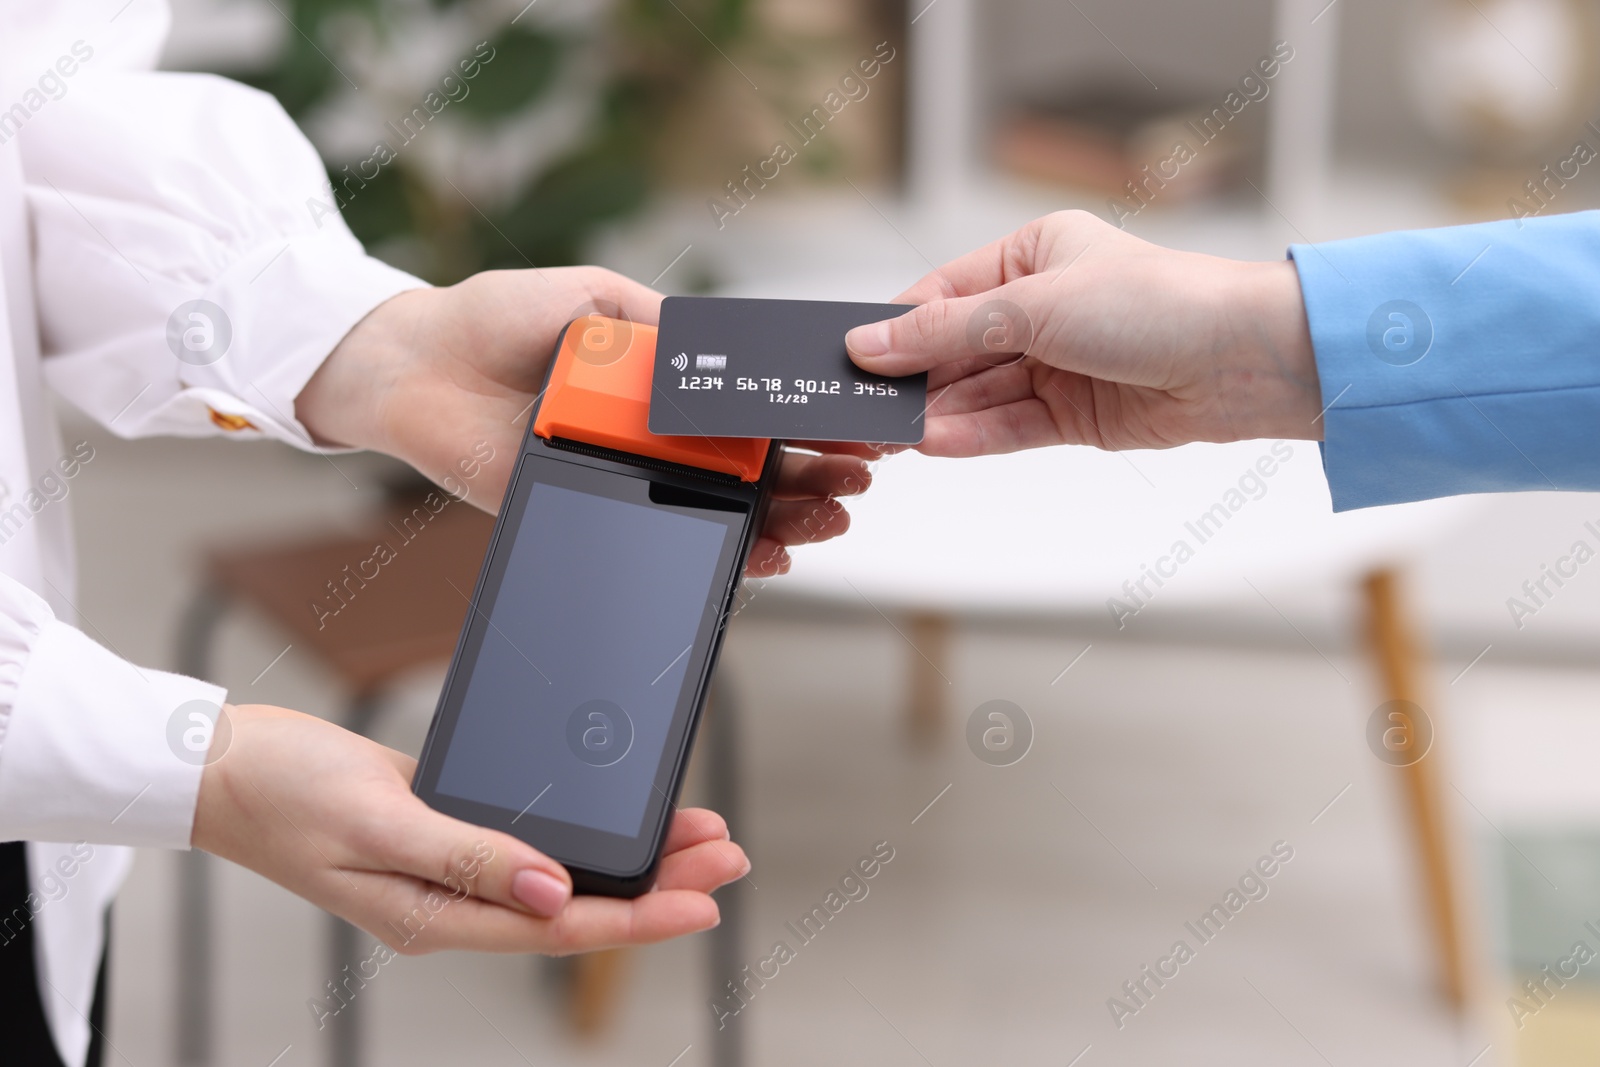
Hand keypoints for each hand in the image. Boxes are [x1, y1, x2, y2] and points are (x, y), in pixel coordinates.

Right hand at [193, 703, 749, 954]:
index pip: (562, 926)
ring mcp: (446, 870)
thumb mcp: (381, 824)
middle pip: (576, 902)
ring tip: (693, 834)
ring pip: (559, 872)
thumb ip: (469, 860)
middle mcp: (450, 902)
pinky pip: (527, 840)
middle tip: (728, 854)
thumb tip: (555, 895)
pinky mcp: (441, 830)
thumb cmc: (283, 795)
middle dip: (657, 881)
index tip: (706, 897)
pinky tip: (608, 818)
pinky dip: (577, 830)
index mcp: (436, 917)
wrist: (223, 765)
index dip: (641, 914)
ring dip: (626, 855)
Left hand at [296, 266, 869, 574]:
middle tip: (860, 483)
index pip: (748, 407)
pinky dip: (721, 553)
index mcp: (660, 382)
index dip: (804, 418)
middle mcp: (653, 433)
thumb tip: (722, 354)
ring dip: (786, 518)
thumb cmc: (496, 318)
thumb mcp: (593, 296)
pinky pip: (663, 540)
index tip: (855, 426)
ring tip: (832, 519)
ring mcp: (626, 475)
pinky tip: (767, 556)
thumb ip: (657, 325)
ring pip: (721, 508)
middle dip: (815, 476)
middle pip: (752, 465)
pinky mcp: (589, 509)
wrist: (415, 364)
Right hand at [844, 210, 1321, 455]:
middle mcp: (1042, 308)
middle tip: (864, 409)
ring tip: (893, 436)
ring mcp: (1059, 363)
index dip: (898, 328)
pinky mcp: (1077, 415)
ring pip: (980, 393)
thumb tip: (873, 341)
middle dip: (916, 379)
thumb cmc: (1160, 303)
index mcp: (1033, 255)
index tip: (853, 357)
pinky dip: (974, 436)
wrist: (1246, 360)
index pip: (943, 294)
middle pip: (957, 349)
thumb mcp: (1034, 307)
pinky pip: (1011, 426)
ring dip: (940, 414)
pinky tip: (936, 444)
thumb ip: (948, 331)